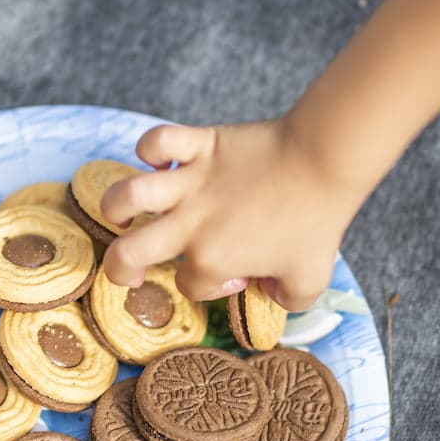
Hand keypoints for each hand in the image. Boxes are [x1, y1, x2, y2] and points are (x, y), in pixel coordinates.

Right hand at [99, 119, 361, 310]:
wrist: (323, 163)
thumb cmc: (318, 222)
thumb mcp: (310, 281)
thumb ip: (285, 300)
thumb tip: (266, 292)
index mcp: (213, 261)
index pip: (190, 285)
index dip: (210, 286)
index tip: (237, 272)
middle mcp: (191, 225)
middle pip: (126, 255)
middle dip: (119, 269)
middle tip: (130, 268)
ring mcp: (191, 183)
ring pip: (126, 197)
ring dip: (115, 208)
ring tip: (124, 214)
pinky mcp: (200, 145)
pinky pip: (157, 139)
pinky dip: (150, 146)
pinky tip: (160, 159)